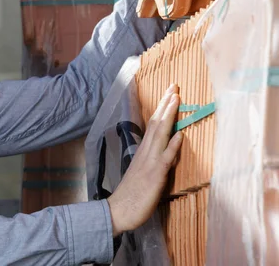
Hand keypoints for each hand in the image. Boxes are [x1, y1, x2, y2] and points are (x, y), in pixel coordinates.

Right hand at [107, 83, 182, 236]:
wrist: (117, 211)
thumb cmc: (130, 196)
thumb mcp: (141, 173)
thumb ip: (151, 160)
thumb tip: (163, 149)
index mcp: (142, 152)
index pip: (153, 125)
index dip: (162, 109)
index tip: (170, 93)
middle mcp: (145, 152)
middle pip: (157, 123)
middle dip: (166, 104)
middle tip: (174, 86)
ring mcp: (150, 162)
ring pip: (160, 134)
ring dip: (169, 115)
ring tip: (176, 98)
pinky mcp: (155, 175)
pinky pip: (165, 157)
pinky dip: (173, 144)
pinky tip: (180, 134)